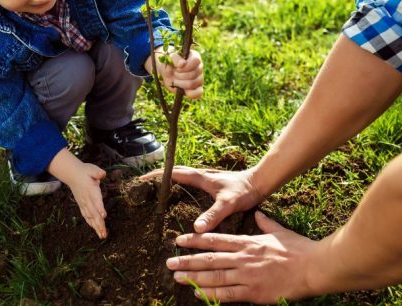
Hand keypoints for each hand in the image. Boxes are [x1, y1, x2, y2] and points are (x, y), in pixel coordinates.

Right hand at [65, 163, 107, 238]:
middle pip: (93, 213)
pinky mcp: (82, 205)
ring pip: (90, 217)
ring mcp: (83, 203)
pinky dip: (91, 223)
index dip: (99, 208)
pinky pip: (86, 216)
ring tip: (102, 236)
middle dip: (99, 224)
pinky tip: (96, 230)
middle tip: (104, 234)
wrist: (72, 174)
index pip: (95, 201)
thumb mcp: (91, 169)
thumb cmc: (84, 171)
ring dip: (96, 227)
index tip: (104, 216)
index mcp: (90, 190)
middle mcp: (86, 199)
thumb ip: (97, 172)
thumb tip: (102, 174)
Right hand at [140, 166, 263, 231]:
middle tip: (143, 185)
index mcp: (200, 177)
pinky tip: (177, 197)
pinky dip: (178, 185)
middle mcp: (200, 176)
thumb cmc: (244, 191)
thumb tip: (196, 229)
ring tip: (154, 190)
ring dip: (167, 180)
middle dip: (158, 176)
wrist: (259, 184)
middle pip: (173, 173)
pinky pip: (188, 183)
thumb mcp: (228, 204)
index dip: (157, 176)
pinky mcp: (209, 185)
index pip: (173, 173)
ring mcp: (205, 179)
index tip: (142, 180)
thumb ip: (213, 215)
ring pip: (180, 177)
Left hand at [145, 47, 203, 98]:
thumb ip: (174, 59)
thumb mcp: (168, 58)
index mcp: (194, 56)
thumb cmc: (168, 62)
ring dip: (179, 83)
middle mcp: (199, 67)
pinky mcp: (197, 88)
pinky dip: (189, 93)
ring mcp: (199, 78)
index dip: (185, 66)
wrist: (166, 71)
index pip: (196, 61)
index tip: (177, 67)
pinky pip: (198, 93)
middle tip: (173, 74)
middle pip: (193, 74)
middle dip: (179, 75)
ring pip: (192, 84)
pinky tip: (181, 89)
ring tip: (174, 80)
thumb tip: (182, 64)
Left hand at [166, 211, 319, 303]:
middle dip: (187, 260)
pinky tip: (198, 295)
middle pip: (209, 259)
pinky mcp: (253, 292)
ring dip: (193, 278)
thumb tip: (258, 214)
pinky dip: (211, 294)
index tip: (180, 240)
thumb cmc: (297, 248)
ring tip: (177, 278)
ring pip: (214, 277)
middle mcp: (243, 257)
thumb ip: (264, 223)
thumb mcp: (278, 231)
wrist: (313, 266)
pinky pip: (227, 295)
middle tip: (169, 262)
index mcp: (247, 242)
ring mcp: (247, 275)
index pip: (215, 240)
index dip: (195, 240)